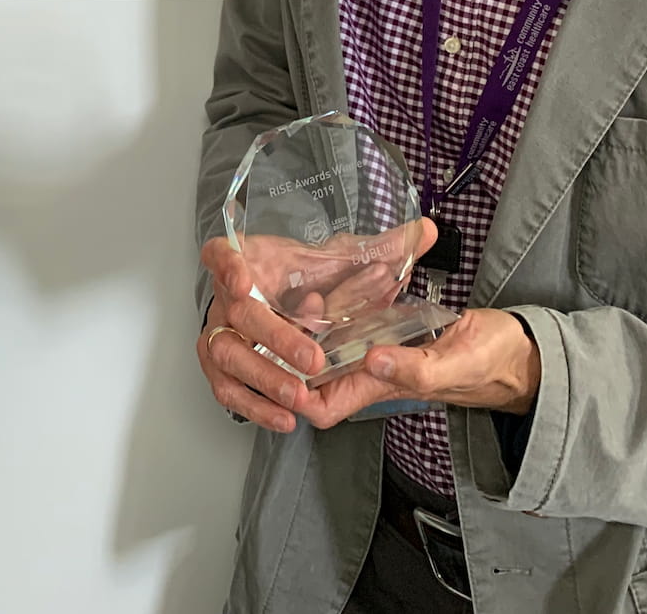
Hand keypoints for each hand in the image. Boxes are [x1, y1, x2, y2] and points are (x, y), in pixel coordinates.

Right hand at [197, 222, 436, 431]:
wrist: (291, 303)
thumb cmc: (308, 279)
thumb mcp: (345, 260)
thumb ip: (384, 248)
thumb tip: (425, 231)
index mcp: (250, 260)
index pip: (221, 252)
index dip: (226, 264)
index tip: (242, 278)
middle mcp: (228, 296)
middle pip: (236, 313)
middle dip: (274, 336)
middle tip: (311, 357)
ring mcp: (221, 333)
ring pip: (228, 355)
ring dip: (264, 376)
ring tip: (298, 394)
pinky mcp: (224, 368)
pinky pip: (227, 389)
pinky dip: (253, 404)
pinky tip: (282, 415)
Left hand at [290, 308, 541, 428]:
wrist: (519, 350)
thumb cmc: (493, 365)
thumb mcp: (456, 365)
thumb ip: (416, 369)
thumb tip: (372, 362)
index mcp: (381, 387)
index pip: (322, 406)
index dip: (295, 391)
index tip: (287, 358)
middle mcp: (373, 369)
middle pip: (318, 362)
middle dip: (304, 335)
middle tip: (308, 301)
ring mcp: (381, 345)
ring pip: (337, 331)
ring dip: (329, 307)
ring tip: (325, 283)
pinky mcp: (394, 324)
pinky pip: (364, 310)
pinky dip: (359, 290)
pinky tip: (361, 271)